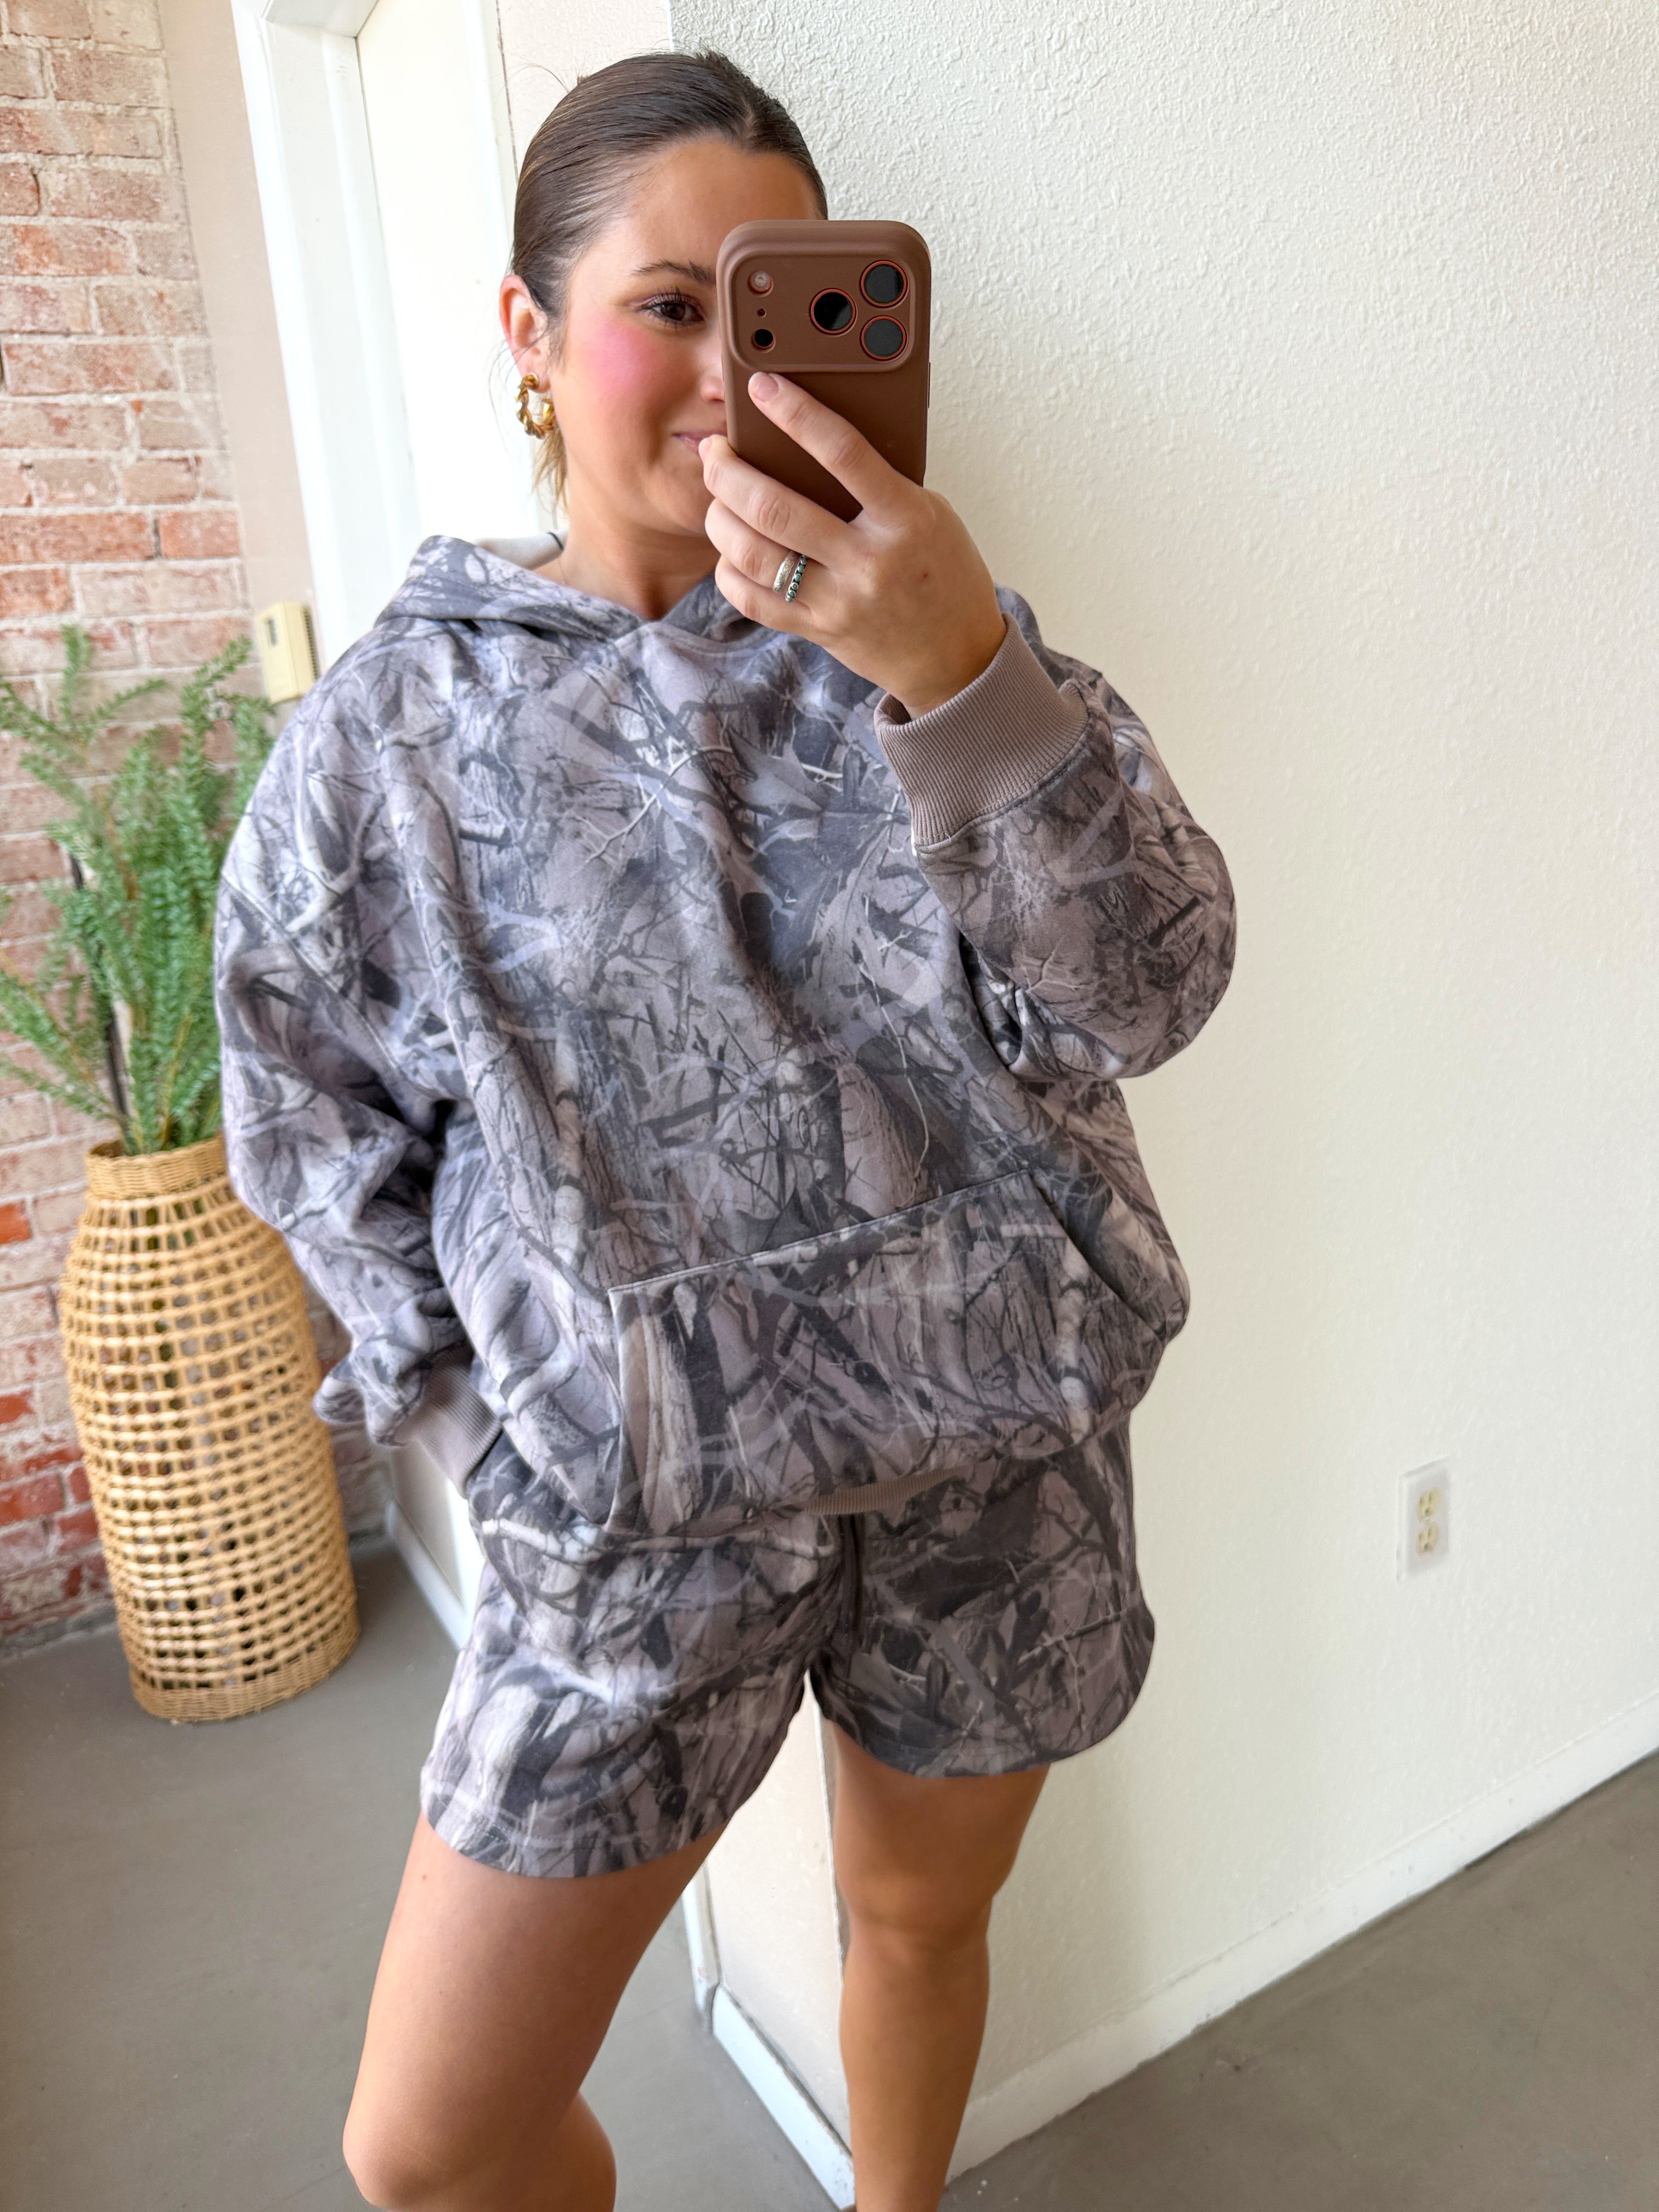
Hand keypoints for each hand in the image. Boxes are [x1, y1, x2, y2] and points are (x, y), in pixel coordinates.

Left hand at [699, 372, 1007, 718]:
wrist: (955, 658)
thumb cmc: (943, 573)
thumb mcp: (930, 514)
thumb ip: (879, 483)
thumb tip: (811, 441)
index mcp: (905, 519)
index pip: (844, 452)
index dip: (796, 413)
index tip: (763, 385)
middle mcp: (868, 561)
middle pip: (775, 506)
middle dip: (729, 471)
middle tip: (716, 450)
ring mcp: (839, 600)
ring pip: (752, 553)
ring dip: (719, 517)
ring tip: (717, 496)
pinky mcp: (817, 630)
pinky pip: (752, 599)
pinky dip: (728, 568)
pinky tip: (729, 548)